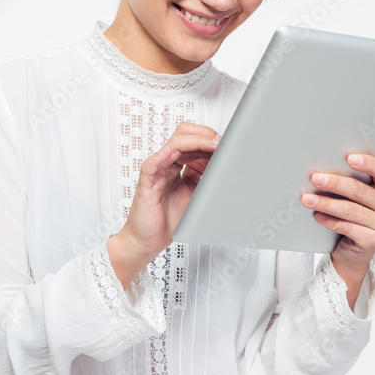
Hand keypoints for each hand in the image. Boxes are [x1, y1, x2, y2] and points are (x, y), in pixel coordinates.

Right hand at [108, 122, 218, 287]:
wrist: (147, 240)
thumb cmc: (167, 220)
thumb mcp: (195, 197)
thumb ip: (206, 182)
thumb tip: (226, 171)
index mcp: (178, 166)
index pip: (193, 141)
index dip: (211, 140)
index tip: (227, 144)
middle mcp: (167, 165)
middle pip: (183, 135)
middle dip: (204, 134)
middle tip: (220, 142)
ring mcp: (157, 172)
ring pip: (172, 145)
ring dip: (194, 141)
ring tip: (210, 144)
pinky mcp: (147, 183)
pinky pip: (151, 165)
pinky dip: (160, 157)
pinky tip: (170, 153)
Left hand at [300, 153, 374, 297]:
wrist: (354, 251)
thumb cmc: (355, 214)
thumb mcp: (359, 195)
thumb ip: (356, 177)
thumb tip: (336, 152)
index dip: (368, 163)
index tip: (349, 157)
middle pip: (361, 190)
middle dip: (335, 183)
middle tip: (315, 178)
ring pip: (351, 210)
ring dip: (326, 202)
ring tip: (307, 198)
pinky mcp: (374, 241)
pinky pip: (347, 227)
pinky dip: (329, 221)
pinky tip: (317, 215)